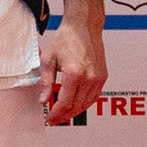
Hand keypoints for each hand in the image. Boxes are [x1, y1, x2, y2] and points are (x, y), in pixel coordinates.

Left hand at [38, 6, 107, 124]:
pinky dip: (84, 103)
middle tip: (54, 120)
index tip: (50, 119)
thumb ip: (46, 82)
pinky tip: (75, 105)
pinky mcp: (103, 76)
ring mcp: (99, 78)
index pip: (65, 103)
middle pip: (77, 106)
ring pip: (87, 104)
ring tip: (63, 115)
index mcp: (74, 74)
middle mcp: (90, 77)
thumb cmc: (66, 39)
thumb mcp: (49, 59)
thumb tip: (43, 100)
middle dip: (65, 116)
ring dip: (75, 112)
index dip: (57, 114)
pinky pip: (94, 96)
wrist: (84, 26)